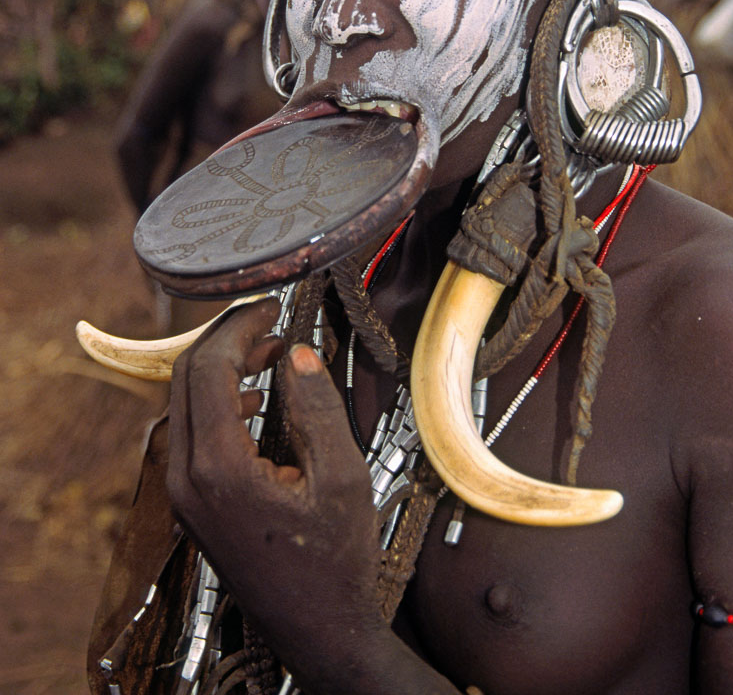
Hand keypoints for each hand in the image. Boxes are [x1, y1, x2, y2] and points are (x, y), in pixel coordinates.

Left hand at [166, 298, 386, 689]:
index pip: (209, 368)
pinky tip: (255, 399)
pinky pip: (191, 431)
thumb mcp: (342, 479)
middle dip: (226, 339)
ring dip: (222, 368)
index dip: (239, 327)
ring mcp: (183, 494)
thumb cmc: (333, 563)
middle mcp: (186, 479)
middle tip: (268, 320)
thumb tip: (297, 355)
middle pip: (187, 378)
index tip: (271, 307)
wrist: (318, 630)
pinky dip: (218, 400)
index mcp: (218, 469)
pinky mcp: (192, 503)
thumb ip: (317, 409)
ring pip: (185, 402)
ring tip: (269, 352)